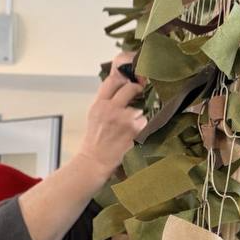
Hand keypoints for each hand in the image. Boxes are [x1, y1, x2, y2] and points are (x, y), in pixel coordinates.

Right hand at [75, 52, 147, 176]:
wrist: (94, 162)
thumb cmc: (95, 140)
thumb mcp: (95, 115)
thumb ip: (106, 100)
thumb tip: (122, 84)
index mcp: (99, 104)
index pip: (113, 80)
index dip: (124, 78)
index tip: (130, 81)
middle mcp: (110, 109)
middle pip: (130, 88)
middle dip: (137, 90)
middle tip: (141, 94)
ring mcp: (123, 120)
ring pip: (140, 106)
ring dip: (141, 112)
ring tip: (137, 120)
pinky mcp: (134, 131)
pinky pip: (145, 121)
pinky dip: (144, 125)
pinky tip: (139, 131)